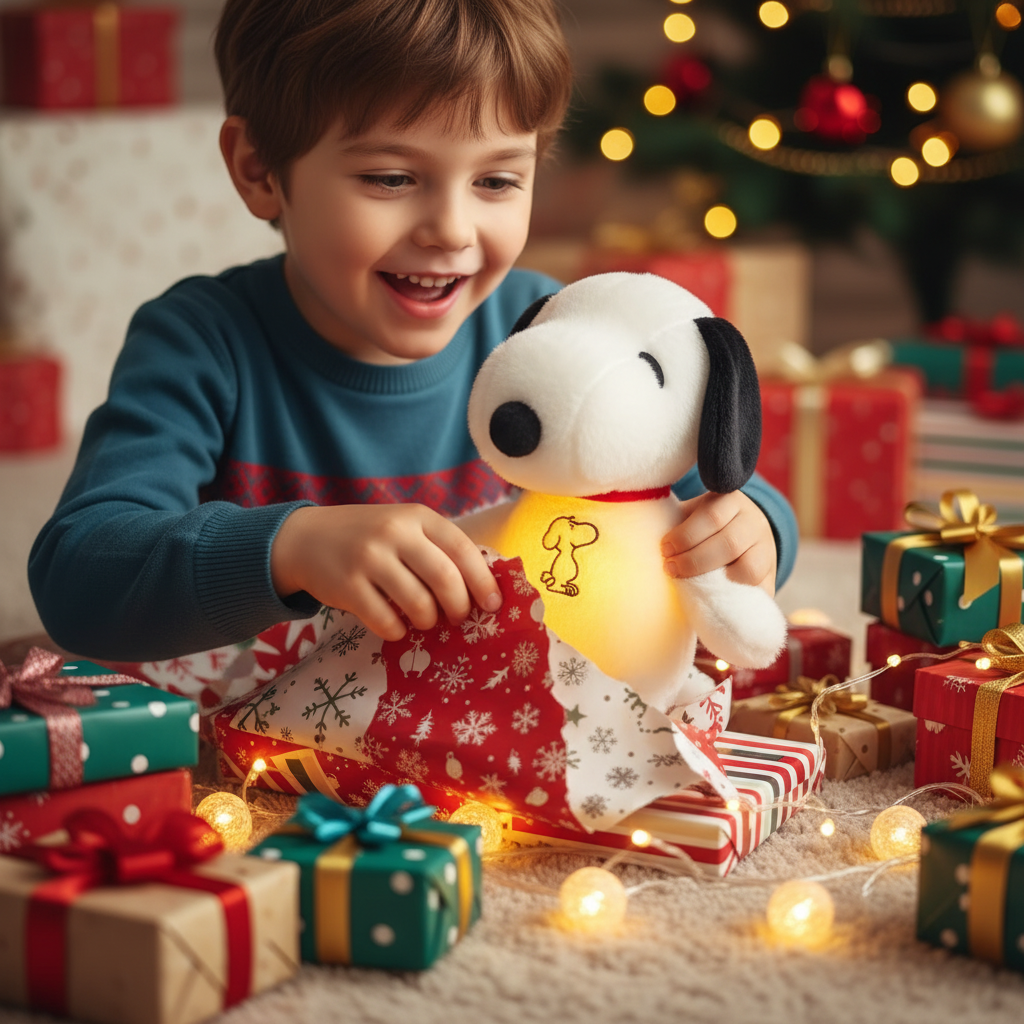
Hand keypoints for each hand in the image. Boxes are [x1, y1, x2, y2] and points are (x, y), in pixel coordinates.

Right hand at [270, 504, 501, 640]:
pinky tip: (395, 625)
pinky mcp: (348, 586)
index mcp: (417, 517)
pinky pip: (386, 621)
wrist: (304, 538)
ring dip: (428, 621)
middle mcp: (395, 533)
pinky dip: (397, 631)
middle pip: (445, 579)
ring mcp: (369, 559)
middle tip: (459, 618)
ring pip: (419, 604)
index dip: (483, 581)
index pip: (462, 549)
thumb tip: (482, 587)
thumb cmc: (368, 537)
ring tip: (424, 620)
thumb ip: (436, 547)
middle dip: (459, 607)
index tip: (493, 604)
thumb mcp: (404, 527)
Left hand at [660, 491, 776, 595]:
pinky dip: (733, 596)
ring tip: (687, 583)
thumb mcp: (693, 514)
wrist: (743, 535)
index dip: (685, 535)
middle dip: (694, 560)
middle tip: (670, 568)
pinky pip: (758, 591)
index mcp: (732, 501)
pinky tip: (711, 598)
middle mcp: (755, 522)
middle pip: (729, 543)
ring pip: (748, 569)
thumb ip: (677, 523)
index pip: (712, 515)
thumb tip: (646, 542)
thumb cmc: (705, 527)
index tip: (664, 548)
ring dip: (715, 580)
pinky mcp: (771, 577)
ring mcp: (767, 550)